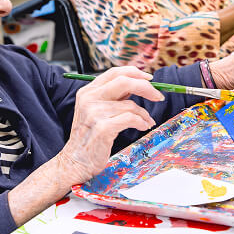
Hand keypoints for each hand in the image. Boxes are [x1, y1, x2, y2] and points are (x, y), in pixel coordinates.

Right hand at [55, 67, 163, 184]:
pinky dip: (141, 122)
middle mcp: (89, 98)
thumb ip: (112, 97)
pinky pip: (131, 119)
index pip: (114, 72)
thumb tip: (137, 85)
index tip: (149, 79)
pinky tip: (142, 126)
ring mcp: (94, 113)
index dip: (135, 73)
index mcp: (87, 91)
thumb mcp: (95, 110)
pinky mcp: (102, 128)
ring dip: (144, 114)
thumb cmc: (89, 137)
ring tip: (147, 121)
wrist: (75, 161)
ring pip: (130, 105)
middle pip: (124, 81)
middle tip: (158, 96)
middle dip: (146, 87)